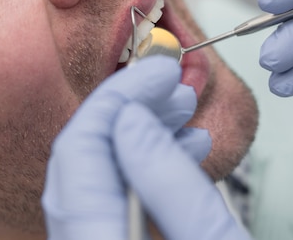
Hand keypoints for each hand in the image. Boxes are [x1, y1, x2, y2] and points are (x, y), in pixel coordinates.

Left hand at [42, 56, 250, 239]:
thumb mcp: (210, 238)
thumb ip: (167, 179)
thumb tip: (134, 117)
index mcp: (98, 236)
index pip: (82, 144)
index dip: (122, 93)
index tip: (160, 70)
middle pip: (83, 153)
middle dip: (130, 106)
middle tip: (173, 85)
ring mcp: (91, 237)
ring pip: (96, 170)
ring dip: (140, 130)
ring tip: (183, 110)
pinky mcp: (108, 234)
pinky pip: (110, 192)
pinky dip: (143, 161)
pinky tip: (180, 147)